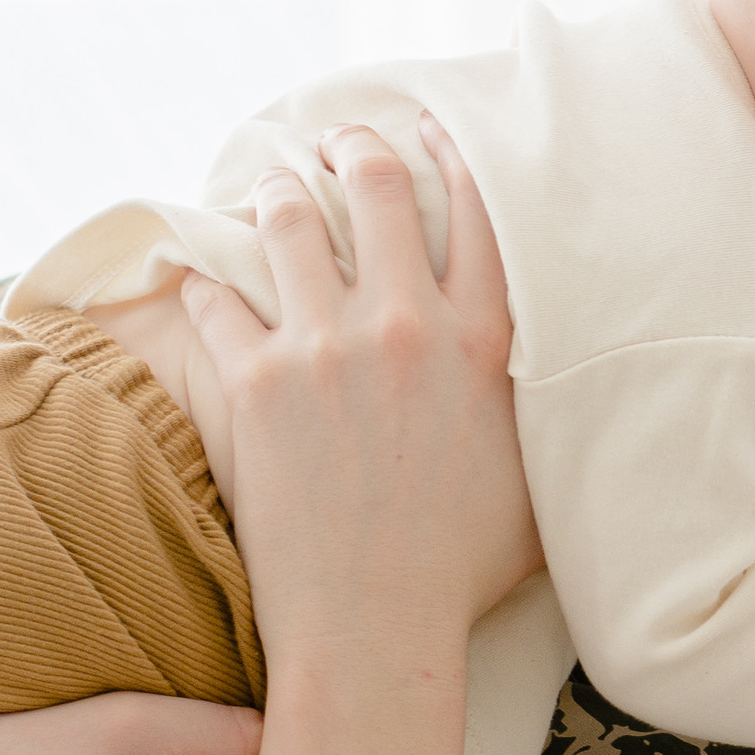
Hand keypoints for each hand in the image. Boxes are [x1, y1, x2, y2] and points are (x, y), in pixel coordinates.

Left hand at [178, 116, 536, 676]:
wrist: (377, 624)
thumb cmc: (463, 568)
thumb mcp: (537, 472)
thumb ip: (536, 403)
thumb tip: (558, 381)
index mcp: (481, 340)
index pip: (474, 210)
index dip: (450, 153)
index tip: (428, 129)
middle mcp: (405, 324)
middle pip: (376, 188)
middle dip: (352, 147)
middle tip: (337, 141)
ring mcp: (323, 346)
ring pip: (289, 222)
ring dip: (277, 191)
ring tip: (271, 183)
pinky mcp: (256, 382)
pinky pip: (216, 300)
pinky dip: (203, 280)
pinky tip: (196, 271)